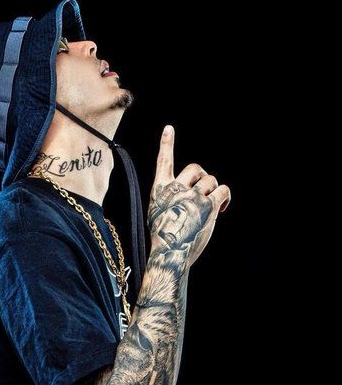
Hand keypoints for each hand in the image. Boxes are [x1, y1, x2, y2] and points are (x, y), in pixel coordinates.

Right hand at [148, 126, 230, 270]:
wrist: (169, 255)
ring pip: (211, 180)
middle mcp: (174, 189)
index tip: (169, 128)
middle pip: (195, 168)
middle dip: (203, 177)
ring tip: (210, 207)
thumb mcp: (157, 213)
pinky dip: (225, 197)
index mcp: (159, 190)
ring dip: (213, 191)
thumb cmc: (164, 239)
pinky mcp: (207, 205)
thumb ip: (171, 198)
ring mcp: (191, 196)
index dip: (166, 143)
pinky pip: (223, 190)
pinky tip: (222, 208)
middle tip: (203, 192)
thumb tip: (192, 193)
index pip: (164, 161)